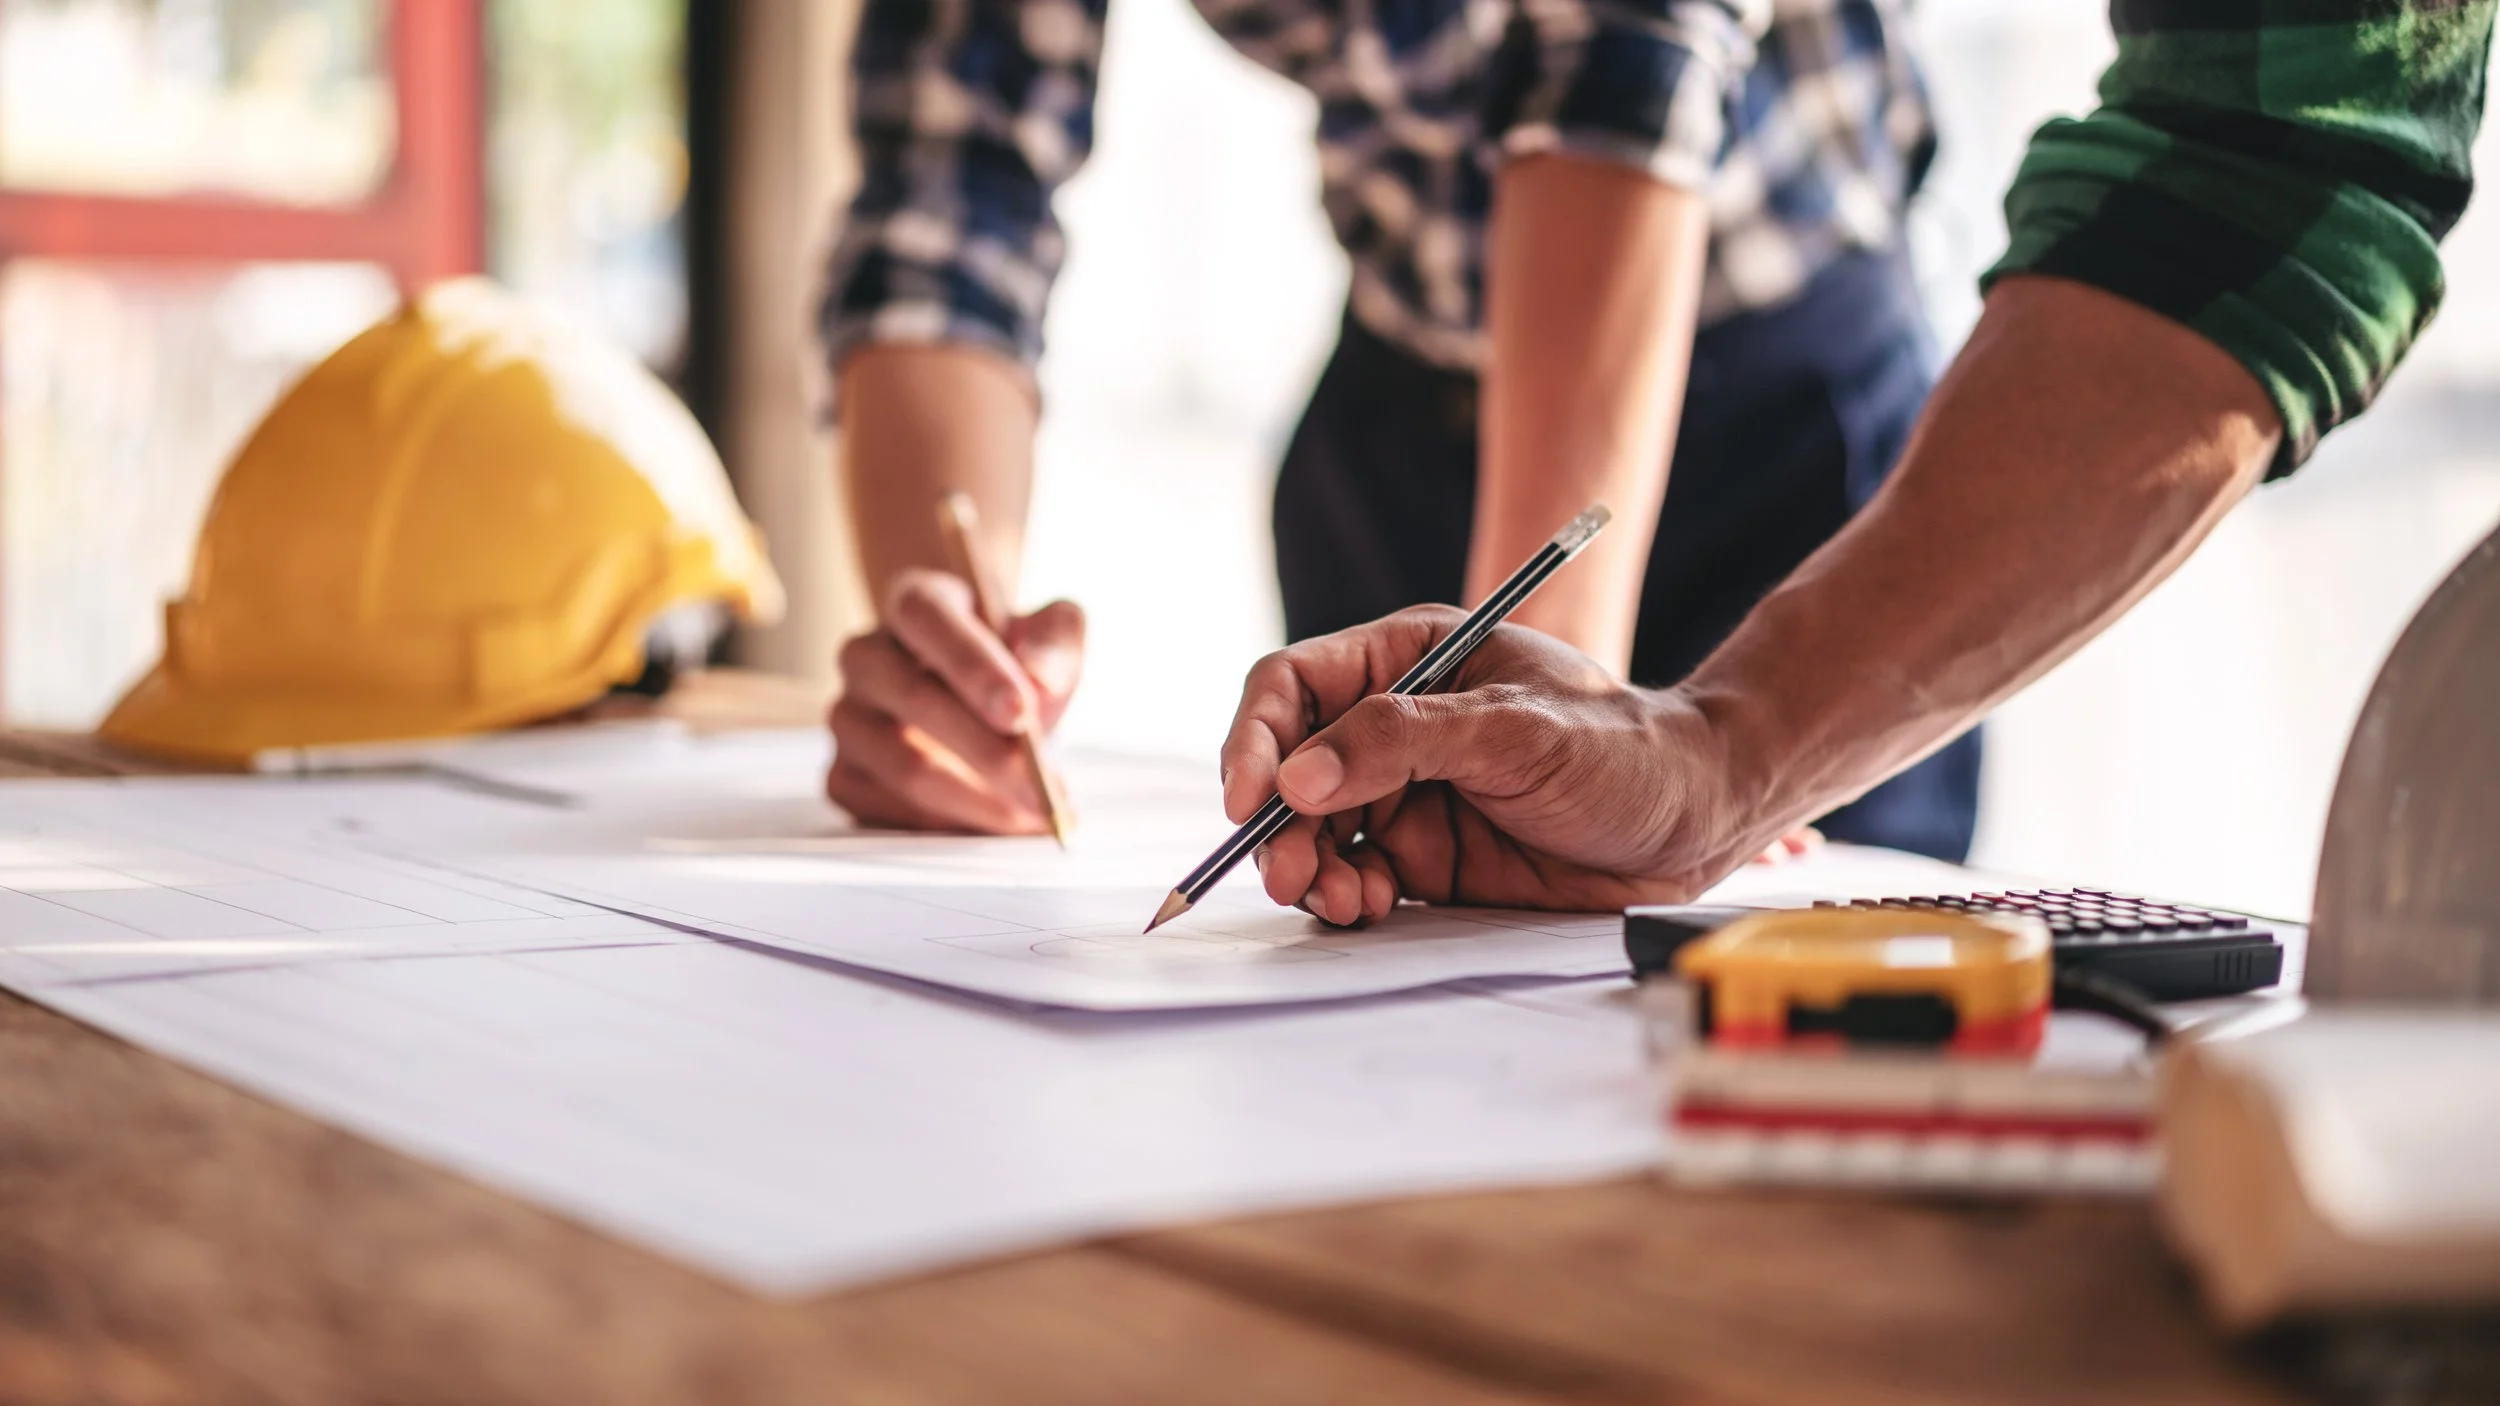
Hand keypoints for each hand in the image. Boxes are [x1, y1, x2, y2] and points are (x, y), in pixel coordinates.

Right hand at [827, 568, 1083, 832]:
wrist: (985, 704)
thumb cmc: (1016, 662)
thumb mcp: (1052, 633)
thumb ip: (1055, 643)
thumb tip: (1041, 683)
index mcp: (915, 603)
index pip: (926, 619)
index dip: (971, 665)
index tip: (1021, 712)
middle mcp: (866, 656)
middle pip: (913, 697)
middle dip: (986, 750)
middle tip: (1042, 787)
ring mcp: (848, 717)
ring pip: (902, 765)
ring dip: (976, 800)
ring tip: (1033, 814)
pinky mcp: (844, 773)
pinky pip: (885, 810)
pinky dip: (946, 827)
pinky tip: (992, 824)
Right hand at [1219, 606, 1781, 921]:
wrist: (1694, 820)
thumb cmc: (1622, 748)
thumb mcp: (1515, 730)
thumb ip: (1403, 742)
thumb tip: (1298, 780)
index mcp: (1408, 660)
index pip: (1294, 687)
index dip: (1257, 738)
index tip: (1250, 797)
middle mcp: (1392, 725)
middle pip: (1289, 770)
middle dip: (1276, 824)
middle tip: (1288, 873)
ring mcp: (1405, 794)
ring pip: (1312, 833)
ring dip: (1306, 868)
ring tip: (1336, 898)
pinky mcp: (1424, 859)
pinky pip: (1352, 878)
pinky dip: (1342, 897)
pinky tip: (1363, 907)